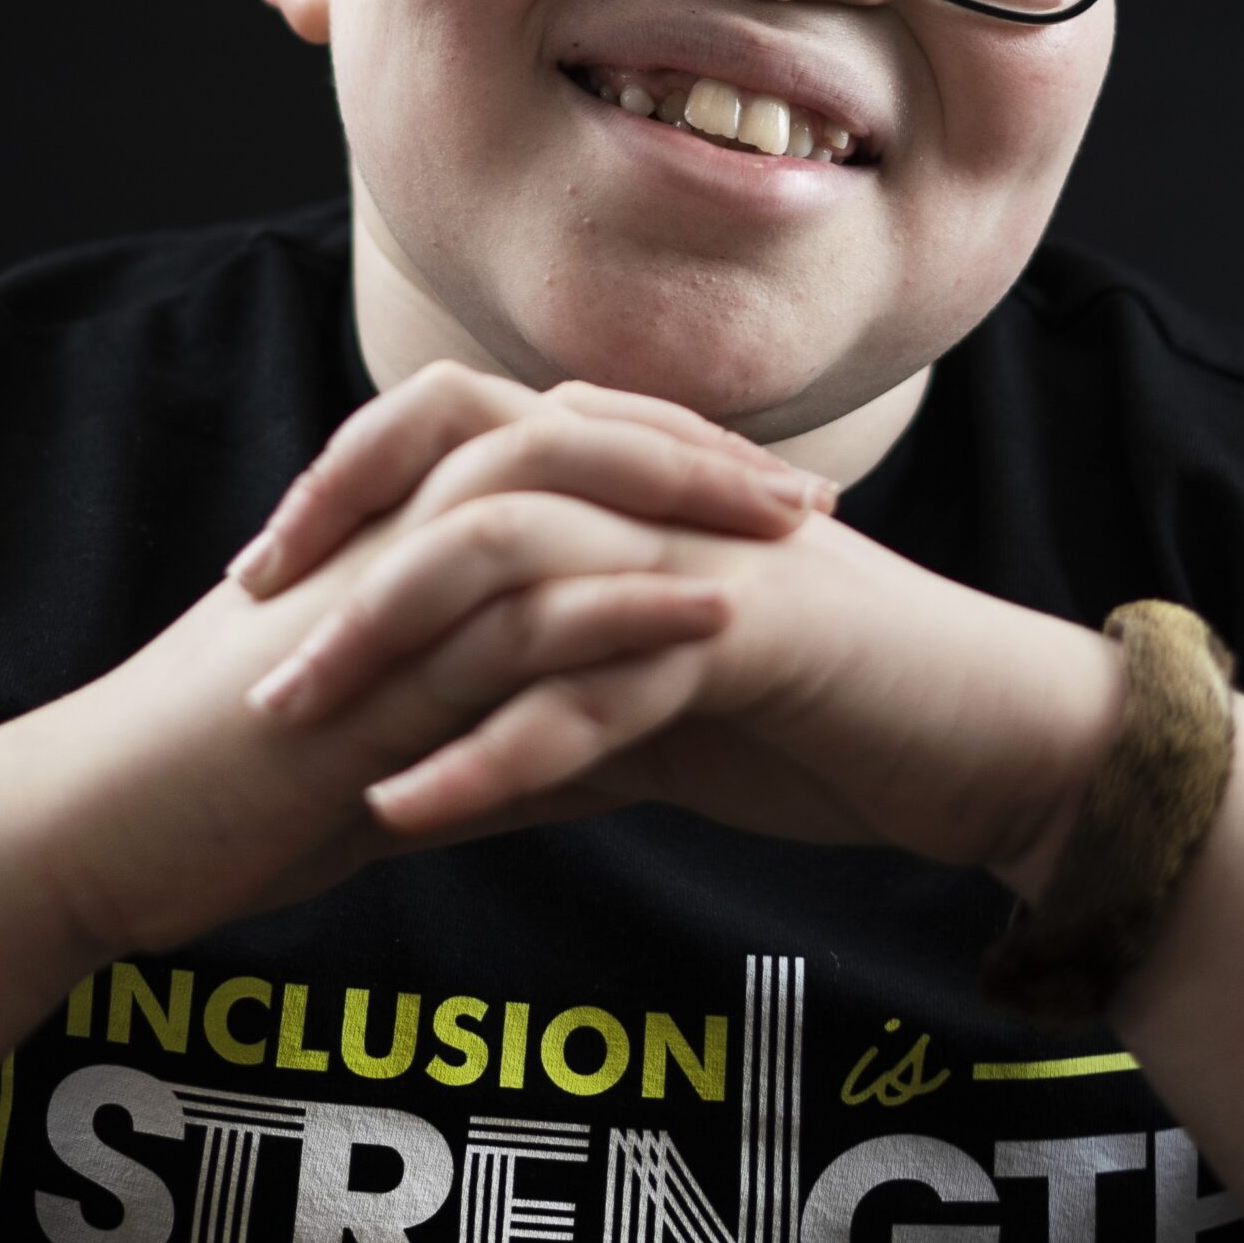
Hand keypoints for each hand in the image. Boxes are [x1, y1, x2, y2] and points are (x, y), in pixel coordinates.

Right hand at [1, 361, 840, 957]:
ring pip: (547, 497)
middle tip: (806, 493)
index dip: (651, 457)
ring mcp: (371, 589)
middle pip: (559, 435)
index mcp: (380, 529)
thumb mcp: (381, 741)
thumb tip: (622, 749)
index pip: (537, 447)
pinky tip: (712, 614)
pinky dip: (620, 605)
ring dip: (681, 504)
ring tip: (797, 532)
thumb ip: (491, 722)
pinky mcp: (366, 672)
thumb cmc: (219, 793)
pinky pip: (510, 616)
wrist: (86, 835)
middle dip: (692, 455)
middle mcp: (381, 531)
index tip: (757, 489)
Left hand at [251, 485, 1127, 898]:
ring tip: (297, 733)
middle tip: (246, 655)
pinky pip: (595, 687)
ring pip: (510, 561)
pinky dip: (494, 752)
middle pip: (460, 472)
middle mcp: (655, 489)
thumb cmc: (827, 713)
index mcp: (630, 479)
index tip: (258, 578)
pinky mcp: (754, 634)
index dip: (347, 483)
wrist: (996, 740)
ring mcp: (702, 552)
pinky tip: (411, 813)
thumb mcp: (656, 704)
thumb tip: (415, 767)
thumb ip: (546, 709)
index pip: (457, 429)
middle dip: (340, 556)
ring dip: (389, 644)